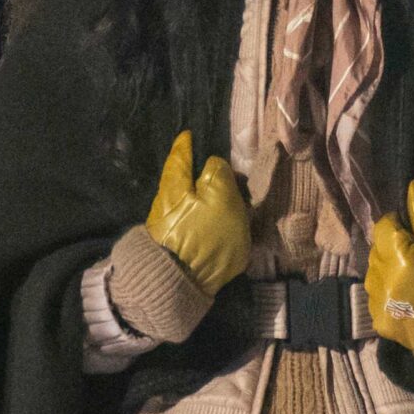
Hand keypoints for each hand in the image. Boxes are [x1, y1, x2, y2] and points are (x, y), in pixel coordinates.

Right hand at [144, 127, 251, 296]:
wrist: (173, 277)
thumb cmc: (169, 230)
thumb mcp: (169, 192)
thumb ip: (181, 163)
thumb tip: (188, 136)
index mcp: (225, 192)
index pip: (220, 167)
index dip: (204, 173)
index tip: (192, 183)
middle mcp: (243, 212)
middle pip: (233, 189)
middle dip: (217, 191)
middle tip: (195, 202)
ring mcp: (245, 236)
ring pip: (237, 212)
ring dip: (224, 212)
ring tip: (201, 222)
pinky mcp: (242, 256)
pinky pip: (237, 235)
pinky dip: (226, 233)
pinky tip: (210, 239)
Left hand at [364, 179, 413, 351]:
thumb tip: (412, 186)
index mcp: (396, 254)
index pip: (383, 225)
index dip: (397, 226)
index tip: (412, 235)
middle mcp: (379, 277)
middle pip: (376, 250)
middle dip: (390, 249)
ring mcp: (376, 301)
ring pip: (373, 274)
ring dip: (386, 272)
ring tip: (409, 281)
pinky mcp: (378, 321)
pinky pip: (375, 299)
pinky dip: (386, 296)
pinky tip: (405, 300)